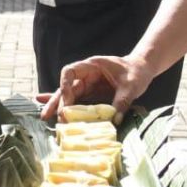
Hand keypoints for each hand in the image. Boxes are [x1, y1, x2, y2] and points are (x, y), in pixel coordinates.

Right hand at [39, 55, 155, 124]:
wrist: (141, 70)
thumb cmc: (136, 73)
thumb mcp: (131, 86)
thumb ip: (122, 101)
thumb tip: (115, 120)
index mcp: (92, 66)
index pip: (70, 71)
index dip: (65, 84)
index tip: (65, 98)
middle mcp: (85, 74)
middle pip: (65, 86)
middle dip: (57, 101)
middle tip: (48, 116)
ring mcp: (86, 84)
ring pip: (67, 95)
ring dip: (57, 106)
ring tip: (44, 117)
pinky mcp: (90, 93)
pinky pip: (75, 101)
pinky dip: (65, 107)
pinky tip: (51, 112)